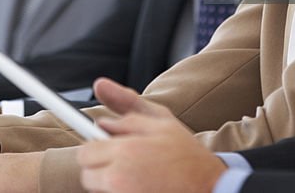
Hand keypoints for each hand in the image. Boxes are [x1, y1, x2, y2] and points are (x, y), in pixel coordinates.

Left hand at [77, 78, 226, 192]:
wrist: (209, 186)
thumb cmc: (186, 154)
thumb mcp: (161, 120)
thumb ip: (127, 109)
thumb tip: (99, 113)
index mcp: (125, 150)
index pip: (85, 152)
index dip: (94, 147)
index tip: (101, 146)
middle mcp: (118, 177)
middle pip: (86, 173)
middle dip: (99, 165)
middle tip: (121, 160)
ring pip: (97, 187)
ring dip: (107, 181)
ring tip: (134, 174)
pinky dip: (118, 191)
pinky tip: (138, 186)